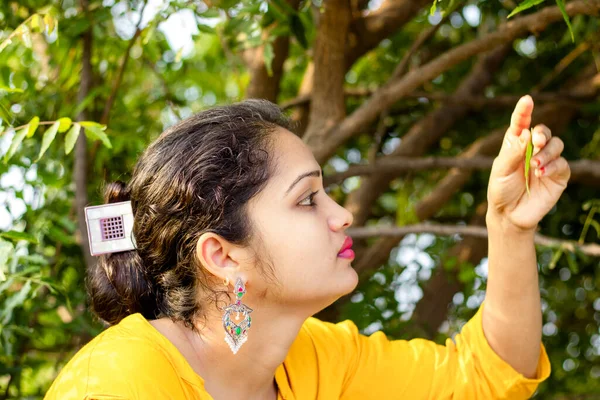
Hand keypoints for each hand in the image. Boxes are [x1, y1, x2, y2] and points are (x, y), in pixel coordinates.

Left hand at [487, 95, 569, 231]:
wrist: (509, 215)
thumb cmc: (501, 190)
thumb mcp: (500, 171)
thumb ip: (513, 152)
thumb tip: (527, 133)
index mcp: (515, 143)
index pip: (521, 123)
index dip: (524, 111)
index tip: (527, 100)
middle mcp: (532, 149)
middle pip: (543, 131)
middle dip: (541, 133)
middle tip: (535, 141)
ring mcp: (547, 161)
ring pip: (556, 144)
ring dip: (547, 152)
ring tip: (535, 166)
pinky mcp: (558, 175)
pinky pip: (562, 164)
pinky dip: (553, 166)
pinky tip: (541, 174)